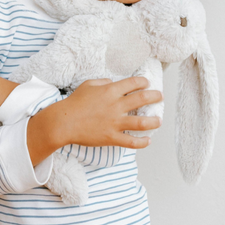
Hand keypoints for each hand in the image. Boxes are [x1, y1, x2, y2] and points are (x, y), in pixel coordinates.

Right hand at [26, 76, 162, 165]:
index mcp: (110, 91)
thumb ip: (102, 82)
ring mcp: (115, 123)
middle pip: (143, 99)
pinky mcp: (111, 137)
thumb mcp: (88, 85)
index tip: (147, 84)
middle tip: (160, 97)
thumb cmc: (74, 103)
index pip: (134, 83)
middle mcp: (116, 106)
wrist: (64, 122)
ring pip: (142, 122)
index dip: (143, 82)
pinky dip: (142, 142)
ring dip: (154, 121)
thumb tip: (112, 82)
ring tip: (159, 121)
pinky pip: (131, 142)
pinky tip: (148, 141)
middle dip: (155, 97)